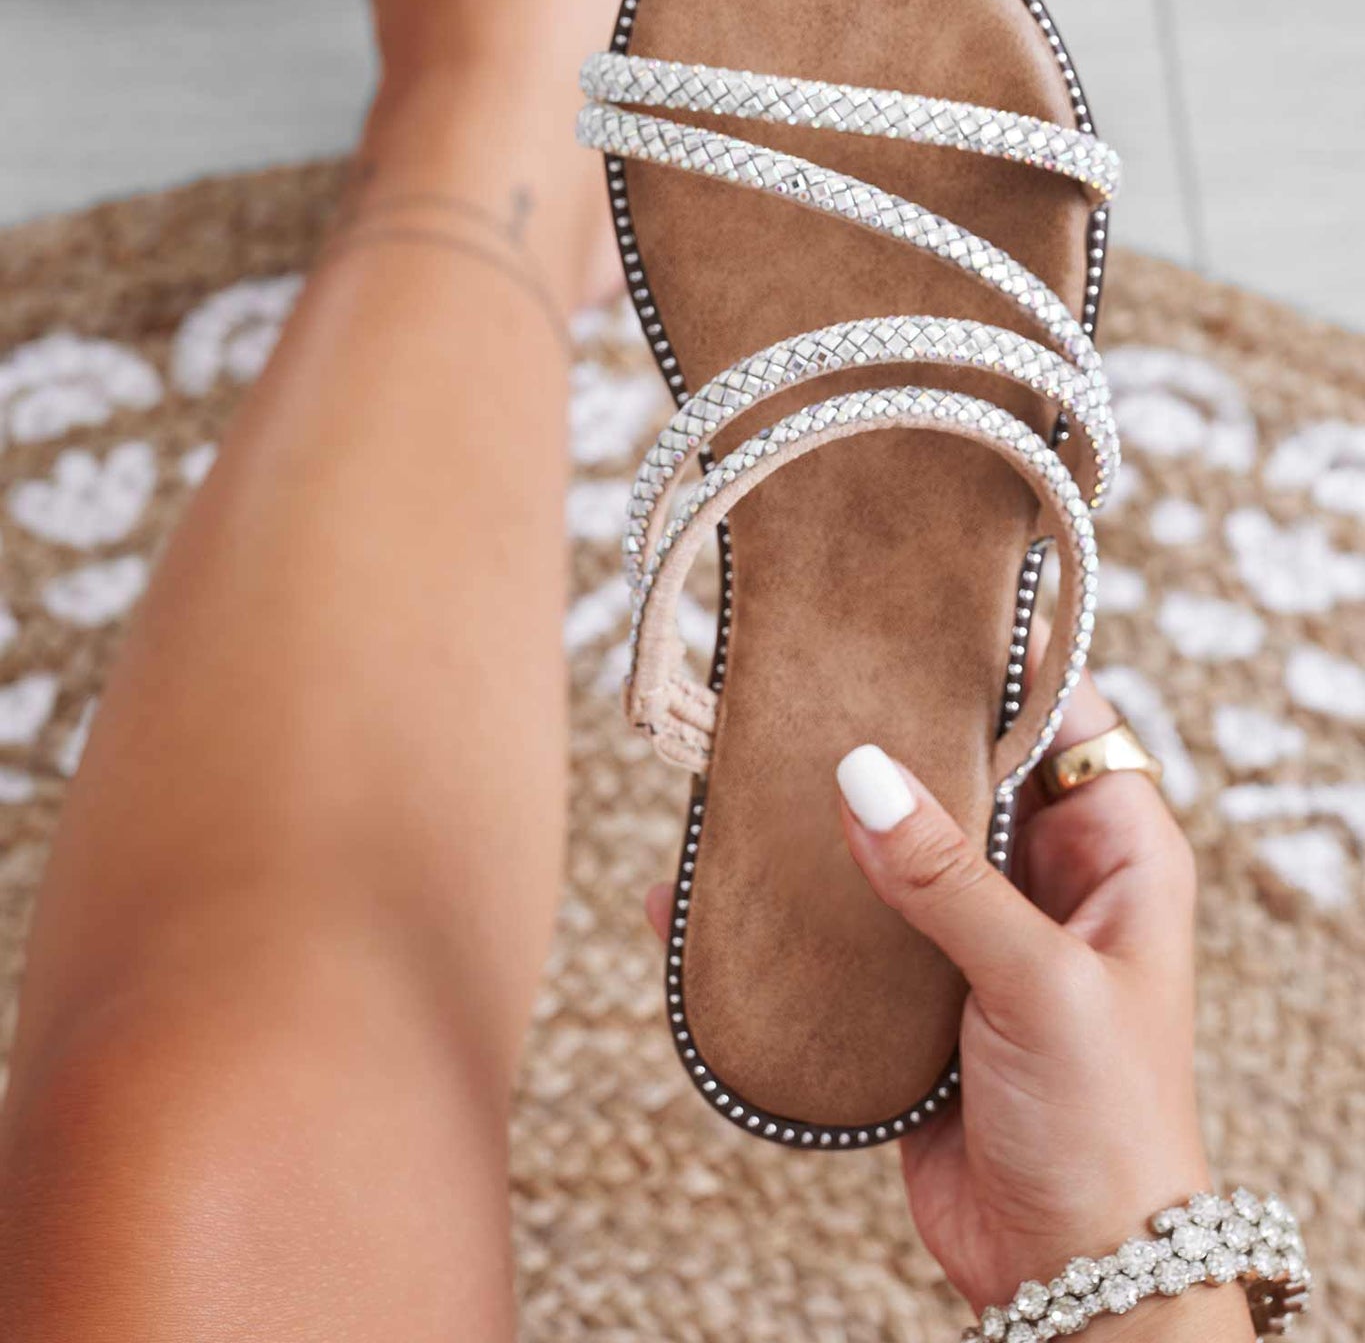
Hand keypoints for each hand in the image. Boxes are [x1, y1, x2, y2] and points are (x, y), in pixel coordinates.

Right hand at [646, 658, 1232, 1328]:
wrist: (1068, 1277)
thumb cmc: (1104, 1126)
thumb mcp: (1038, 983)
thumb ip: (948, 877)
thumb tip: (859, 773)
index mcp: (1117, 854)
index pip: (1066, 718)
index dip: (1003, 665)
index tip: (916, 616)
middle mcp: (1049, 879)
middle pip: (965, 772)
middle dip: (890, 732)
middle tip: (806, 677)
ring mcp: (977, 935)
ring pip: (897, 844)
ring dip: (829, 817)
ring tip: (744, 762)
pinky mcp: (916, 995)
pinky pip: (848, 928)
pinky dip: (788, 909)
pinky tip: (708, 888)